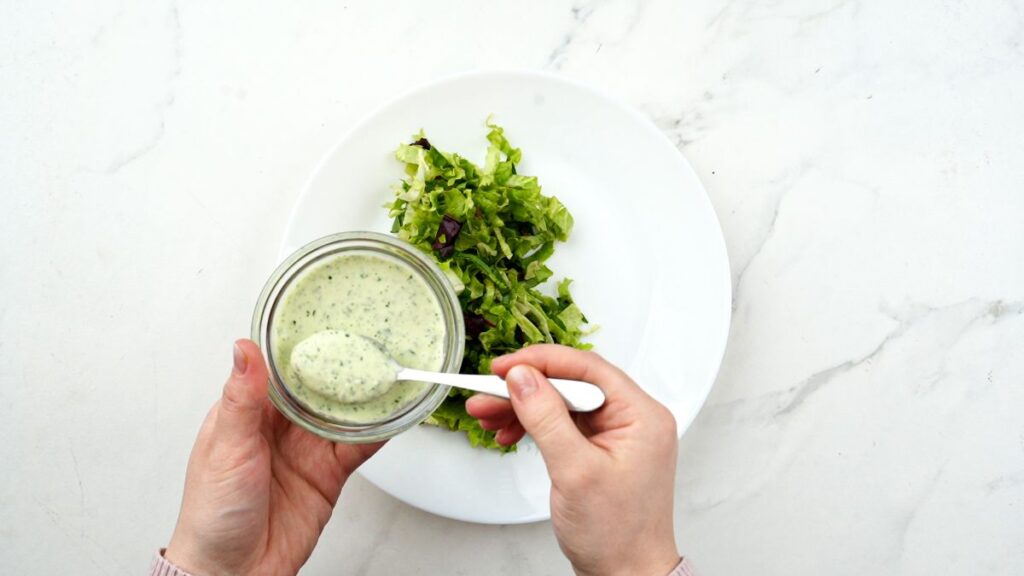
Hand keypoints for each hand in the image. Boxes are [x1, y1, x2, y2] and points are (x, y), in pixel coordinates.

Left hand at [165, 340, 382, 575]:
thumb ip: (241, 398)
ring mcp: (306, 450)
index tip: (322, 318)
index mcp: (248, 412)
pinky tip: (391, 413)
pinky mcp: (328, 475)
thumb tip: (243, 348)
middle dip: (340, 364)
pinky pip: (358, 447)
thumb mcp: (225, 448)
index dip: (300, 345)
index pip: (278, 369)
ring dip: (363, 394)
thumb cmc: (212, 514)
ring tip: (387, 368)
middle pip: (317, 386)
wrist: (234, 573)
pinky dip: (377, 430)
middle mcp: (280, 427)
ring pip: (341, 412)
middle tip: (367, 336)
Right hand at [466, 345, 680, 575]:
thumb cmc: (617, 534)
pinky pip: (563, 424)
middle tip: (487, 392)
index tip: (504, 366)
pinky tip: (508, 432)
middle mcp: (633, 419)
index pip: (587, 368)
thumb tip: (522, 378)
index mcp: (641, 415)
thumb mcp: (575, 471)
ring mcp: (616, 435)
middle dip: (525, 388)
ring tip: (487, 414)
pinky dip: (534, 426)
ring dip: (524, 407)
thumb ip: (547, 419)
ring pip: (562, 403)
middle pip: (571, 384)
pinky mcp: (599, 449)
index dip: (542, 361)